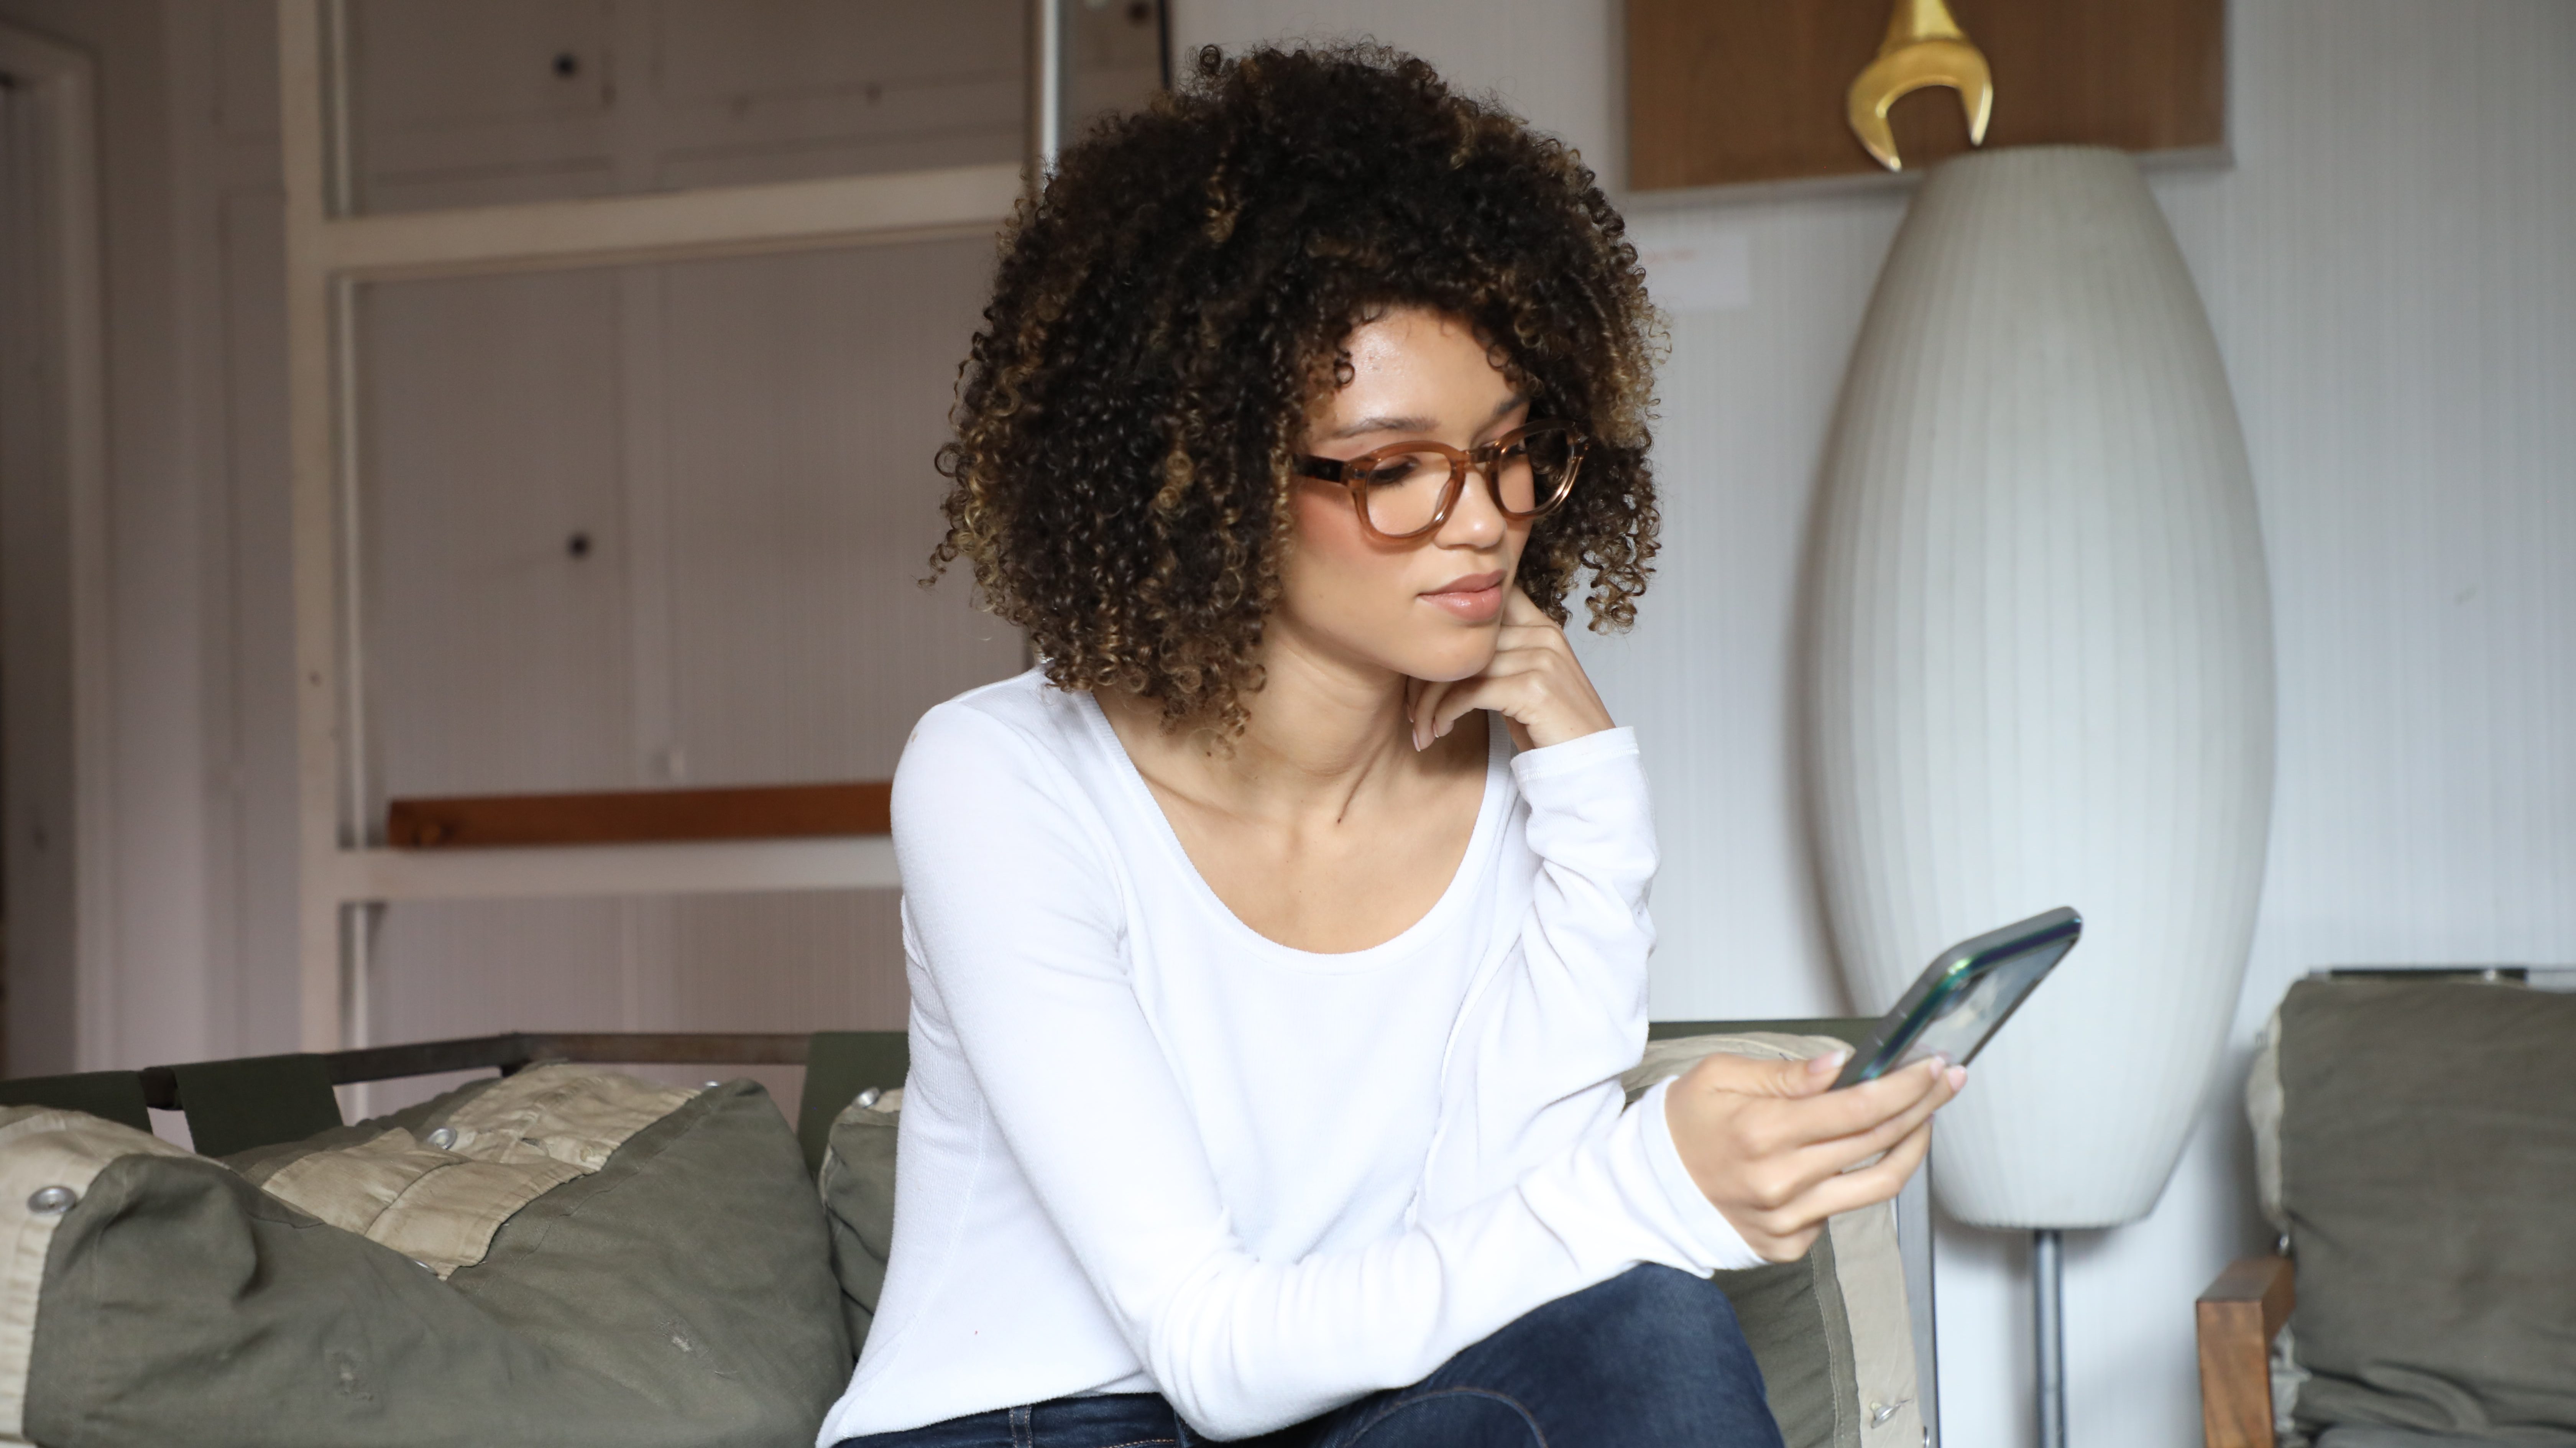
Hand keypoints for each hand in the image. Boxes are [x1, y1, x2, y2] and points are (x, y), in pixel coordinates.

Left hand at [1408, 589, 1614, 751]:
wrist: (1590, 767)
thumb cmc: (1550, 728)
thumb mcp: (1526, 682)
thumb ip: (1499, 656)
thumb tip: (1446, 649)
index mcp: (1543, 627)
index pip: (1485, 604)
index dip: (1444, 629)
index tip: (1420, 667)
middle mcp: (1544, 635)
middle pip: (1464, 638)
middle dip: (1425, 674)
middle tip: (1410, 705)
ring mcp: (1541, 659)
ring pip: (1462, 666)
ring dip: (1430, 700)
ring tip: (1422, 726)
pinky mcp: (1534, 689)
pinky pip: (1470, 691)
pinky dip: (1445, 712)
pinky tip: (1440, 729)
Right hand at [1663, 1051, 1965, 1261]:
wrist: (1649, 1190)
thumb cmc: (1683, 1128)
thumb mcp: (1720, 1076)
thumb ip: (1786, 1074)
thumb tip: (1841, 1065)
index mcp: (1762, 1131)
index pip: (1859, 1108)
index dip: (1907, 1086)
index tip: (1935, 1068)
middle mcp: (1781, 1181)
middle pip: (1878, 1142)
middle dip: (1922, 1106)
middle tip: (1947, 1082)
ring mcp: (1789, 1219)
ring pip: (1878, 1185)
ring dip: (1910, 1147)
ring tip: (1923, 1120)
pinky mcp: (1791, 1243)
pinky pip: (1841, 1210)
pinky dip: (1855, 1179)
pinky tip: (1850, 1157)